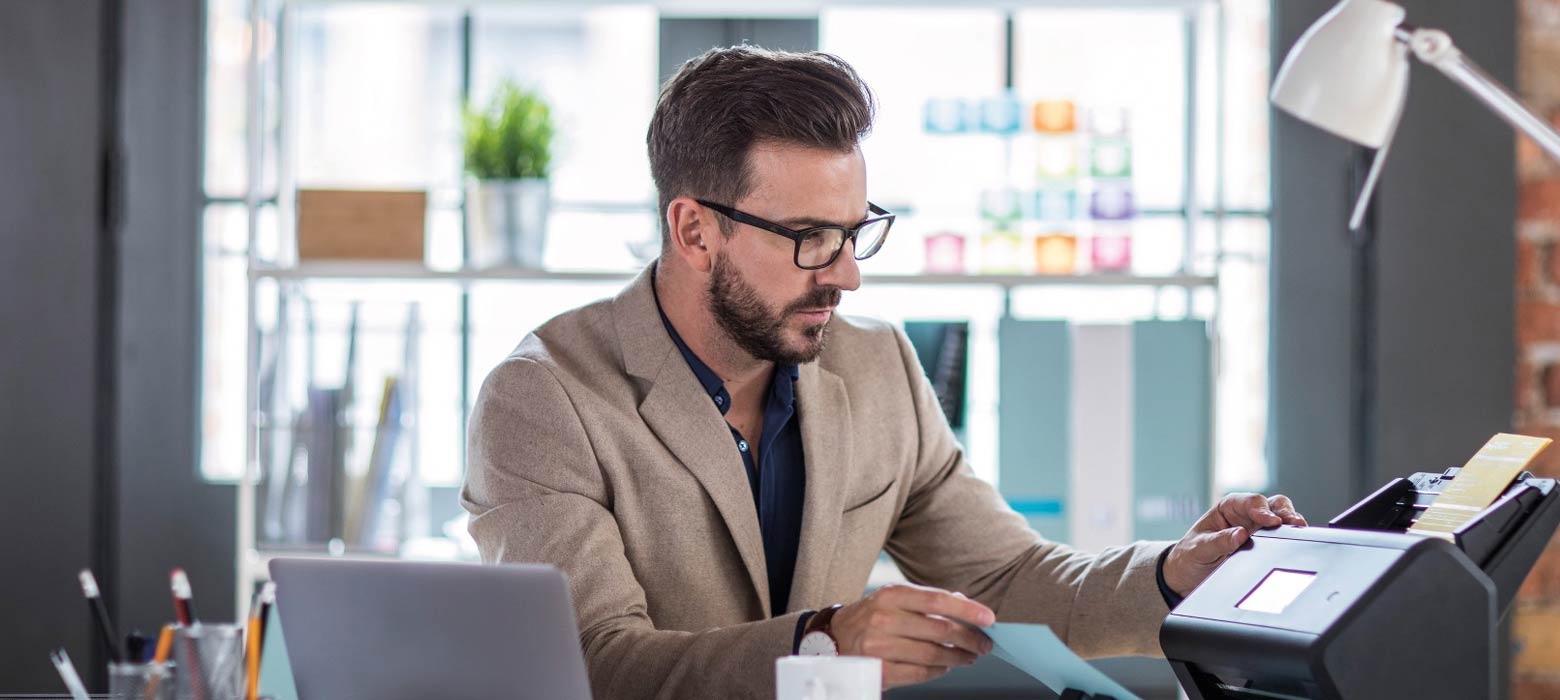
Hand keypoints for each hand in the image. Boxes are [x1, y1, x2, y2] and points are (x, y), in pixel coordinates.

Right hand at [829, 583, 996, 688]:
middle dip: (969, 638)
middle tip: (983, 644)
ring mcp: (879, 646)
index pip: (937, 600)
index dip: (967, 610)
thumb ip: (928, 601)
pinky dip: (939, 671)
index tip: (989, 618)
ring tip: (969, 657)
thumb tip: (965, 604)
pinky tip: (945, 667)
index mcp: (891, 595)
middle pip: (940, 630)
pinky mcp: (879, 670)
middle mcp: (884, 618)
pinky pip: (920, 673)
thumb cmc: (871, 617)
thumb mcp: (894, 599)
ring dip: (958, 657)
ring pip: (933, 654)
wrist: (833, 638)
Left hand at [1163, 493, 1306, 596]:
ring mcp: (1258, 531)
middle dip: (1286, 512)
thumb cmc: (1190, 556)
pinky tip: (1298, 546)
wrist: (1188, 576)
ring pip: (1283, 521)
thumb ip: (1219, 541)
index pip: (1251, 502)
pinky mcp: (1265, 547)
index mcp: (1229, 508)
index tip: (1271, 521)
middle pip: (1274, 505)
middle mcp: (1247, 516)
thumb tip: (1240, 534)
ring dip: (1292, 525)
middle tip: (1295, 524)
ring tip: (1301, 533)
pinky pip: (1282, 541)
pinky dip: (1292, 541)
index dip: (1263, 510)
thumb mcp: (1199, 549)